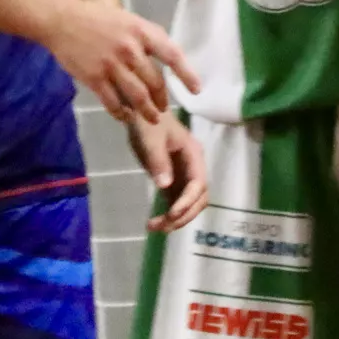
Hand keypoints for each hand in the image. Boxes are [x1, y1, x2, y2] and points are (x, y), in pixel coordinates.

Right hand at [42, 0, 198, 124]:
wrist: (62, 20)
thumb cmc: (97, 19)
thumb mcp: (129, 20)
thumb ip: (146, 38)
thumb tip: (167, 57)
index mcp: (141, 31)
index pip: (172, 55)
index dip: (186, 74)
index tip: (196, 89)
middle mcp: (130, 49)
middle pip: (155, 82)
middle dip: (162, 100)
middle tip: (163, 108)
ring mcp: (112, 65)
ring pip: (137, 97)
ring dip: (147, 111)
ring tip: (151, 118)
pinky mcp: (94, 78)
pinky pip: (113, 102)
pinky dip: (121, 113)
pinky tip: (125, 116)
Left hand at [127, 113, 208, 231]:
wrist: (139, 110)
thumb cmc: (147, 120)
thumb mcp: (150, 137)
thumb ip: (158, 161)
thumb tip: (165, 186)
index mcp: (193, 154)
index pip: (198, 183)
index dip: (188, 201)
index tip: (172, 213)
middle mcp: (193, 167)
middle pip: (198, 198)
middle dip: (184, 214)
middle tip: (163, 226)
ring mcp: (183, 174)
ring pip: (188, 203)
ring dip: (176, 218)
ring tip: (155, 227)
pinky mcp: (172, 179)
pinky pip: (175, 201)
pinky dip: (168, 214)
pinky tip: (155, 222)